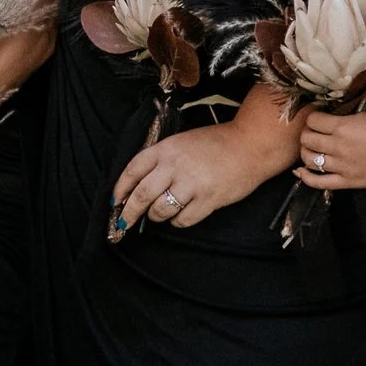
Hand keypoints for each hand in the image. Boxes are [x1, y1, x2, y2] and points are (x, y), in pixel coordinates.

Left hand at [111, 121, 275, 234]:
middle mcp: (174, 166)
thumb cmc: (215, 144)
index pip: (132, 171)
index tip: (115, 201)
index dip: (120, 189)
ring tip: (160, 214)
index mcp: (165, 149)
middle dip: (129, 213)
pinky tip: (181, 216)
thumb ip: (161, 160)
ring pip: (160, 210)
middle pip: (141, 195)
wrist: (250, 145)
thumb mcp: (181, 142)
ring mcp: (191, 184)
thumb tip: (138, 185)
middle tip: (123, 224)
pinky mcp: (208, 199)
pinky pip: (183, 220)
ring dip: (156, 216)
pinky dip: (178, 222)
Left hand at [296, 107, 365, 191]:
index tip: (319, 116)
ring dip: (306, 152)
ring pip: (309, 160)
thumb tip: (343, 104)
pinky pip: (319, 182)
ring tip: (312, 148)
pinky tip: (300, 171)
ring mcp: (342, 166)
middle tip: (314, 132)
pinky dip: (305, 177)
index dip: (313, 116)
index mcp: (342, 127)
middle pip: (307, 139)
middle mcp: (337, 147)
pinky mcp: (349, 181)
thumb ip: (354, 107)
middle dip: (307, 133)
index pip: (312, 120)